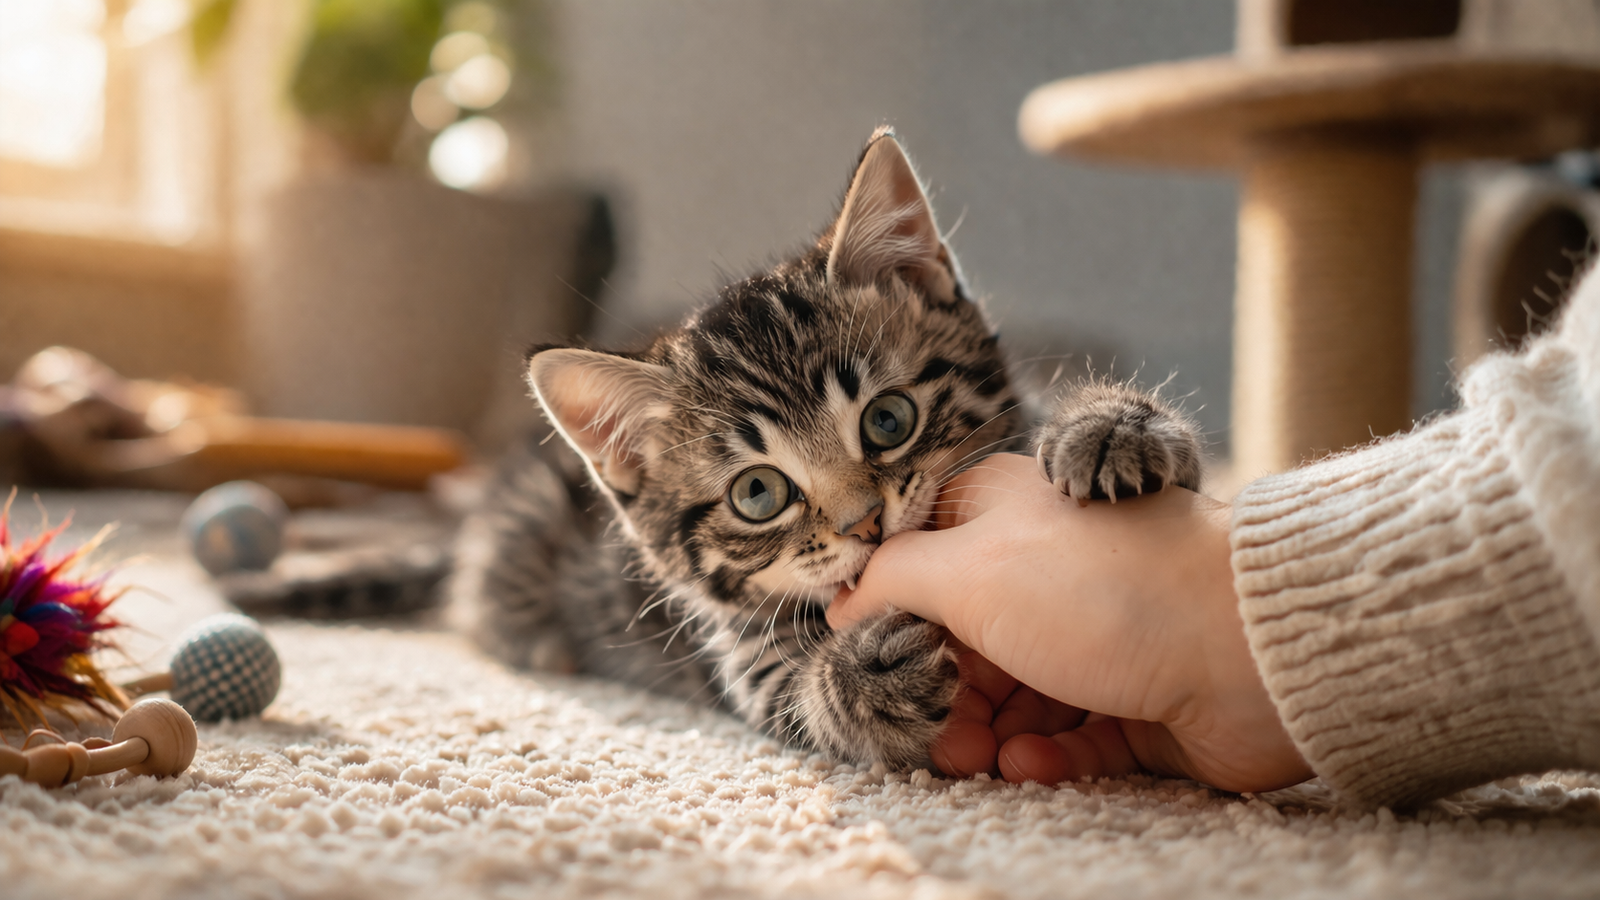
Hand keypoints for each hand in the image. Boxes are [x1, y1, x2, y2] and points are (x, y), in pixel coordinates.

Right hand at [828, 453, 1310, 792]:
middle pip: (965, 641)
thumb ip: (891, 579)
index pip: (922, 555)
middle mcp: (1047, 571)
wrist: (1247, 647)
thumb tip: (842, 599)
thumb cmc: (1103, 589)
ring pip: (1014, 698)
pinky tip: (1035, 765)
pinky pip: (1071, 736)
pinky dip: (1046, 756)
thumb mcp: (968, 567)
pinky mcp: (1136, 699)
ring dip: (988, 736)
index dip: (890, 607)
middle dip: (941, 696)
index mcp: (1003, 515)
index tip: (867, 654)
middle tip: (934, 737)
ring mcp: (1095, 636)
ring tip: (984, 761)